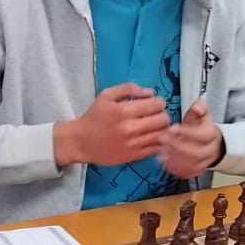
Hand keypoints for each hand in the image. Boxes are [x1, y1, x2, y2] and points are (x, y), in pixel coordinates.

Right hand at [54, 83, 168, 167]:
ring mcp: (133, 144)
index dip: (159, 102)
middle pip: (163, 120)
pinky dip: (159, 142)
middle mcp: (130, 128)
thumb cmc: (94, 117)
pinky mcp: (134, 156)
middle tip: (156, 115)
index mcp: (123, 111)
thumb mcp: (106, 95)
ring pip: (163, 135)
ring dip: (162, 129)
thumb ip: (129, 88)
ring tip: (155, 127)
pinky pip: (157, 148)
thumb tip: (150, 92)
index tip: (154, 104)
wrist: (81, 142)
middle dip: (162, 115)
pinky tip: (152, 137)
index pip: (157, 105)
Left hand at [159, 100, 224, 179]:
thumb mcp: (201, 115)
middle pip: (198, 153)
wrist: (208, 143)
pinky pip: (186, 172)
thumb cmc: (200, 128)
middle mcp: (210, 150)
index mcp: (212, 134)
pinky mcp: (195, 171)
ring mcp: (203, 162)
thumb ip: (199, 108)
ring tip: (161, 149)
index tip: (172, 128)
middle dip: (178, 147)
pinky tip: (164, 159)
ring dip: (175, 158)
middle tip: (163, 139)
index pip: (203, 135)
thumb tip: (197, 107)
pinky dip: (174, 167)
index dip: (187, 133)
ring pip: (192, 165)